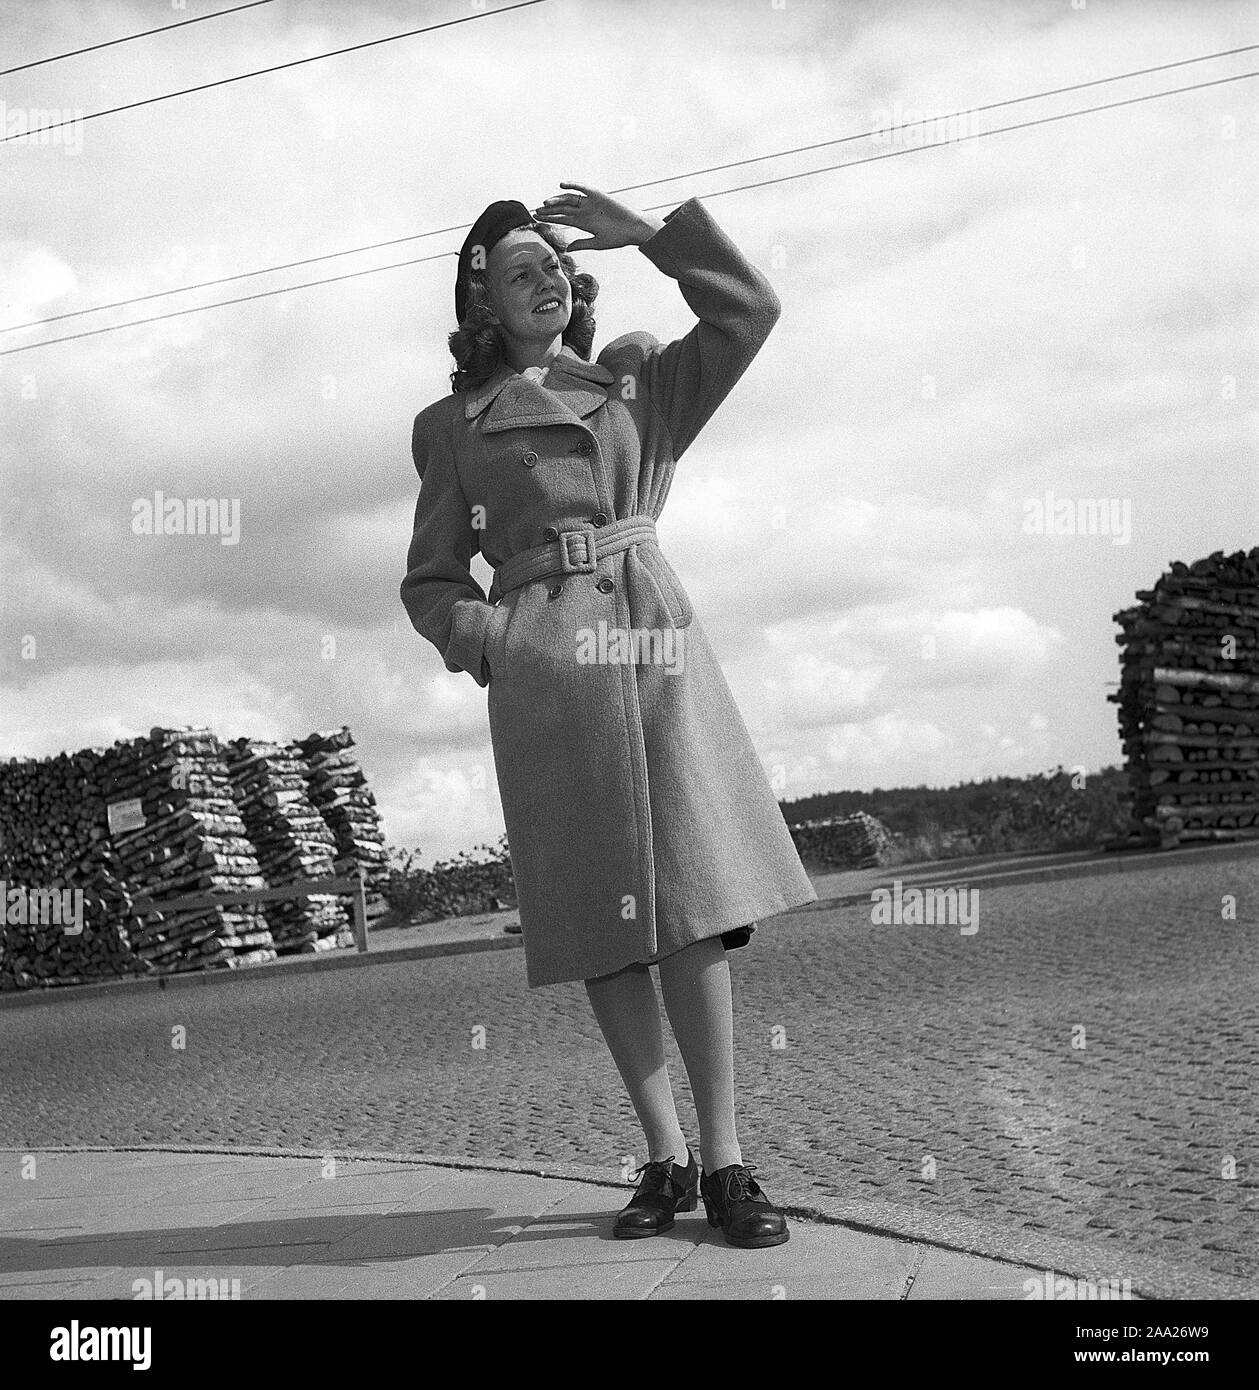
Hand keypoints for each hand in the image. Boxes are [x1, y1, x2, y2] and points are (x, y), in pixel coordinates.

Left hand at [531, 182, 665, 250]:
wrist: (634, 229)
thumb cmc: (618, 238)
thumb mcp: (598, 243)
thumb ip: (582, 244)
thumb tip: (568, 248)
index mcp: (583, 223)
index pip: (562, 219)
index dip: (550, 218)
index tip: (537, 219)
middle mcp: (584, 211)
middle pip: (562, 209)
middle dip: (549, 210)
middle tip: (536, 212)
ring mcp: (590, 202)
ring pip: (569, 199)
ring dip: (557, 200)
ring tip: (545, 203)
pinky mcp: (597, 195)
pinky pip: (583, 188)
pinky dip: (573, 185)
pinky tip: (562, 185)